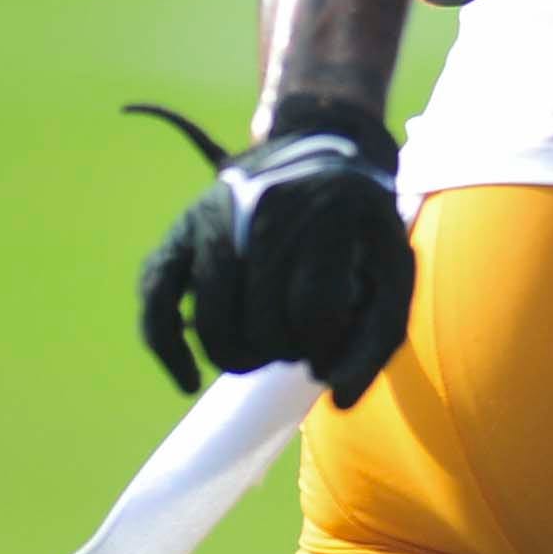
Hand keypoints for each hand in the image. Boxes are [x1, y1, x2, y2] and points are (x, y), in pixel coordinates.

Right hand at [132, 94, 414, 407]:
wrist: (319, 153)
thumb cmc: (360, 227)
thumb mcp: (394, 268)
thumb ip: (379, 336)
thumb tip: (341, 400)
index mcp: (329, 216)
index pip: (317, 314)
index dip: (324, 346)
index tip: (330, 344)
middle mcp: (266, 212)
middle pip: (264, 326)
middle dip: (283, 351)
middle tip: (296, 342)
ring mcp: (215, 220)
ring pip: (214, 324)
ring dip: (239, 357)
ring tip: (261, 353)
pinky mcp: (179, 233)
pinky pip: (158, 301)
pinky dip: (170, 349)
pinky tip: (189, 379)